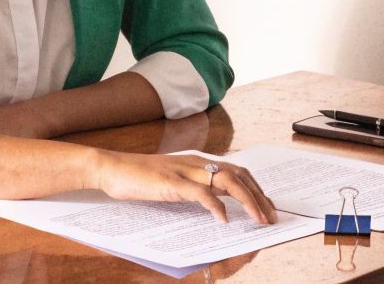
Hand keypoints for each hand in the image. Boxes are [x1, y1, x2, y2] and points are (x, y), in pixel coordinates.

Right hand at [90, 151, 278, 224]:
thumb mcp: (174, 181)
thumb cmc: (140, 177)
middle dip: (260, 197)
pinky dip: (216, 207)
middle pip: (240, 176)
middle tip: (271, 217)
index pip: (238, 172)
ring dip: (248, 201)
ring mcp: (185, 171)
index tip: (268, 206)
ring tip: (258, 220)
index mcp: (199, 162)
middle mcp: (197, 163)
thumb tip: (217, 205)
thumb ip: (195, 187)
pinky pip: (200, 193)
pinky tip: (224, 221)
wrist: (112, 168)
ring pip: (228, 182)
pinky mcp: (172, 182)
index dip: (257, 188)